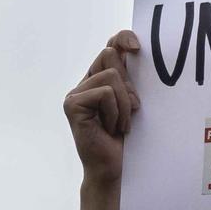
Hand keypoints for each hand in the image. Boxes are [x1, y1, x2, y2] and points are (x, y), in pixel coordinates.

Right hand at [66, 32, 138, 209]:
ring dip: (124, 103)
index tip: (137, 45)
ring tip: (120, 125)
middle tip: (129, 111)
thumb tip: (136, 49)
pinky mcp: (73, 104)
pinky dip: (115, 111)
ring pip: (111, 76)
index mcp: (101, 79)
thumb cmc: (128, 141)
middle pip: (110, 56)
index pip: (111, 46)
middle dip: (127, 85)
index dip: (122, 38)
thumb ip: (131, 80)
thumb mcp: (134, 104)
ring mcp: (76, 93)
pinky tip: (110, 129)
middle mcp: (86, 83)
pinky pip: (105, 93)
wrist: (115, 171)